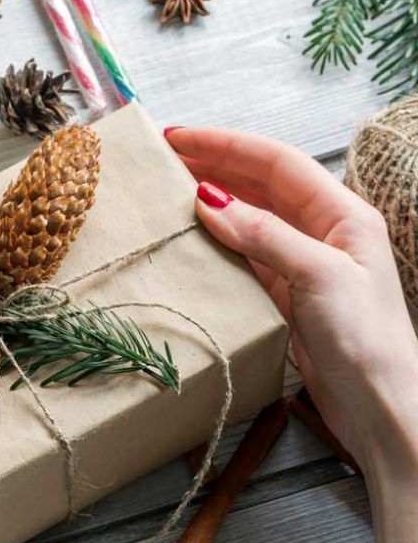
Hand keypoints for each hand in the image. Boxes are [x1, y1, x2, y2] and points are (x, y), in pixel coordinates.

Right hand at [166, 126, 417, 472]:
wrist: (379, 404)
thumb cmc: (366, 339)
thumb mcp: (319, 275)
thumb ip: (265, 235)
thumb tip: (209, 200)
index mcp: (343, 214)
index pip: (276, 162)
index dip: (226, 145)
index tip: (179, 138)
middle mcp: (322, 231)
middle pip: (259, 185)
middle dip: (213, 165)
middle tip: (163, 157)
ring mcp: (301, 263)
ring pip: (247, 219)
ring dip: (209, 202)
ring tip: (166, 191)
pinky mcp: (284, 295)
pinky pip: (241, 256)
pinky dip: (213, 243)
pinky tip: (187, 240)